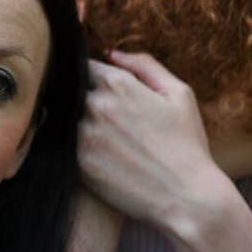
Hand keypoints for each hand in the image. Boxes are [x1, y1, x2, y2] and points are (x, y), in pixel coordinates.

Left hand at [78, 50, 218, 232]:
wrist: (187, 197)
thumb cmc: (187, 145)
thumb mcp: (179, 94)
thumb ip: (146, 66)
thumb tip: (113, 54)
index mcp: (118, 84)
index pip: (84, 67)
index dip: (89, 76)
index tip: (96, 89)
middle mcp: (95, 105)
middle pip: (70, 91)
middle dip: (79, 98)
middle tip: (100, 118)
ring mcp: (82, 135)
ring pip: (64, 118)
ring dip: (74, 123)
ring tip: (101, 139)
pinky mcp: (77, 163)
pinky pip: (64, 146)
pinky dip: (73, 147)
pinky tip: (97, 156)